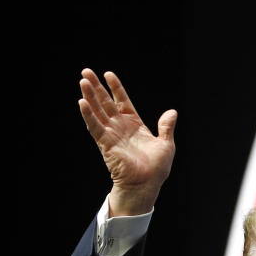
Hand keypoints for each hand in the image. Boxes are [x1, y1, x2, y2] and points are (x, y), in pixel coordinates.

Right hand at [78, 69, 176, 215]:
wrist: (147, 184)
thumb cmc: (156, 168)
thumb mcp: (166, 144)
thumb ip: (166, 127)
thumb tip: (172, 111)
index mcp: (135, 124)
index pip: (123, 101)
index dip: (116, 88)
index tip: (108, 74)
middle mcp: (120, 127)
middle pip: (106, 102)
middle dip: (96, 87)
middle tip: (86, 71)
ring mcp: (111, 134)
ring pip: (97, 111)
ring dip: (89, 96)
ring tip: (82, 80)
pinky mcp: (105, 143)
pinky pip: (95, 127)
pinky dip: (88, 115)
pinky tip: (82, 102)